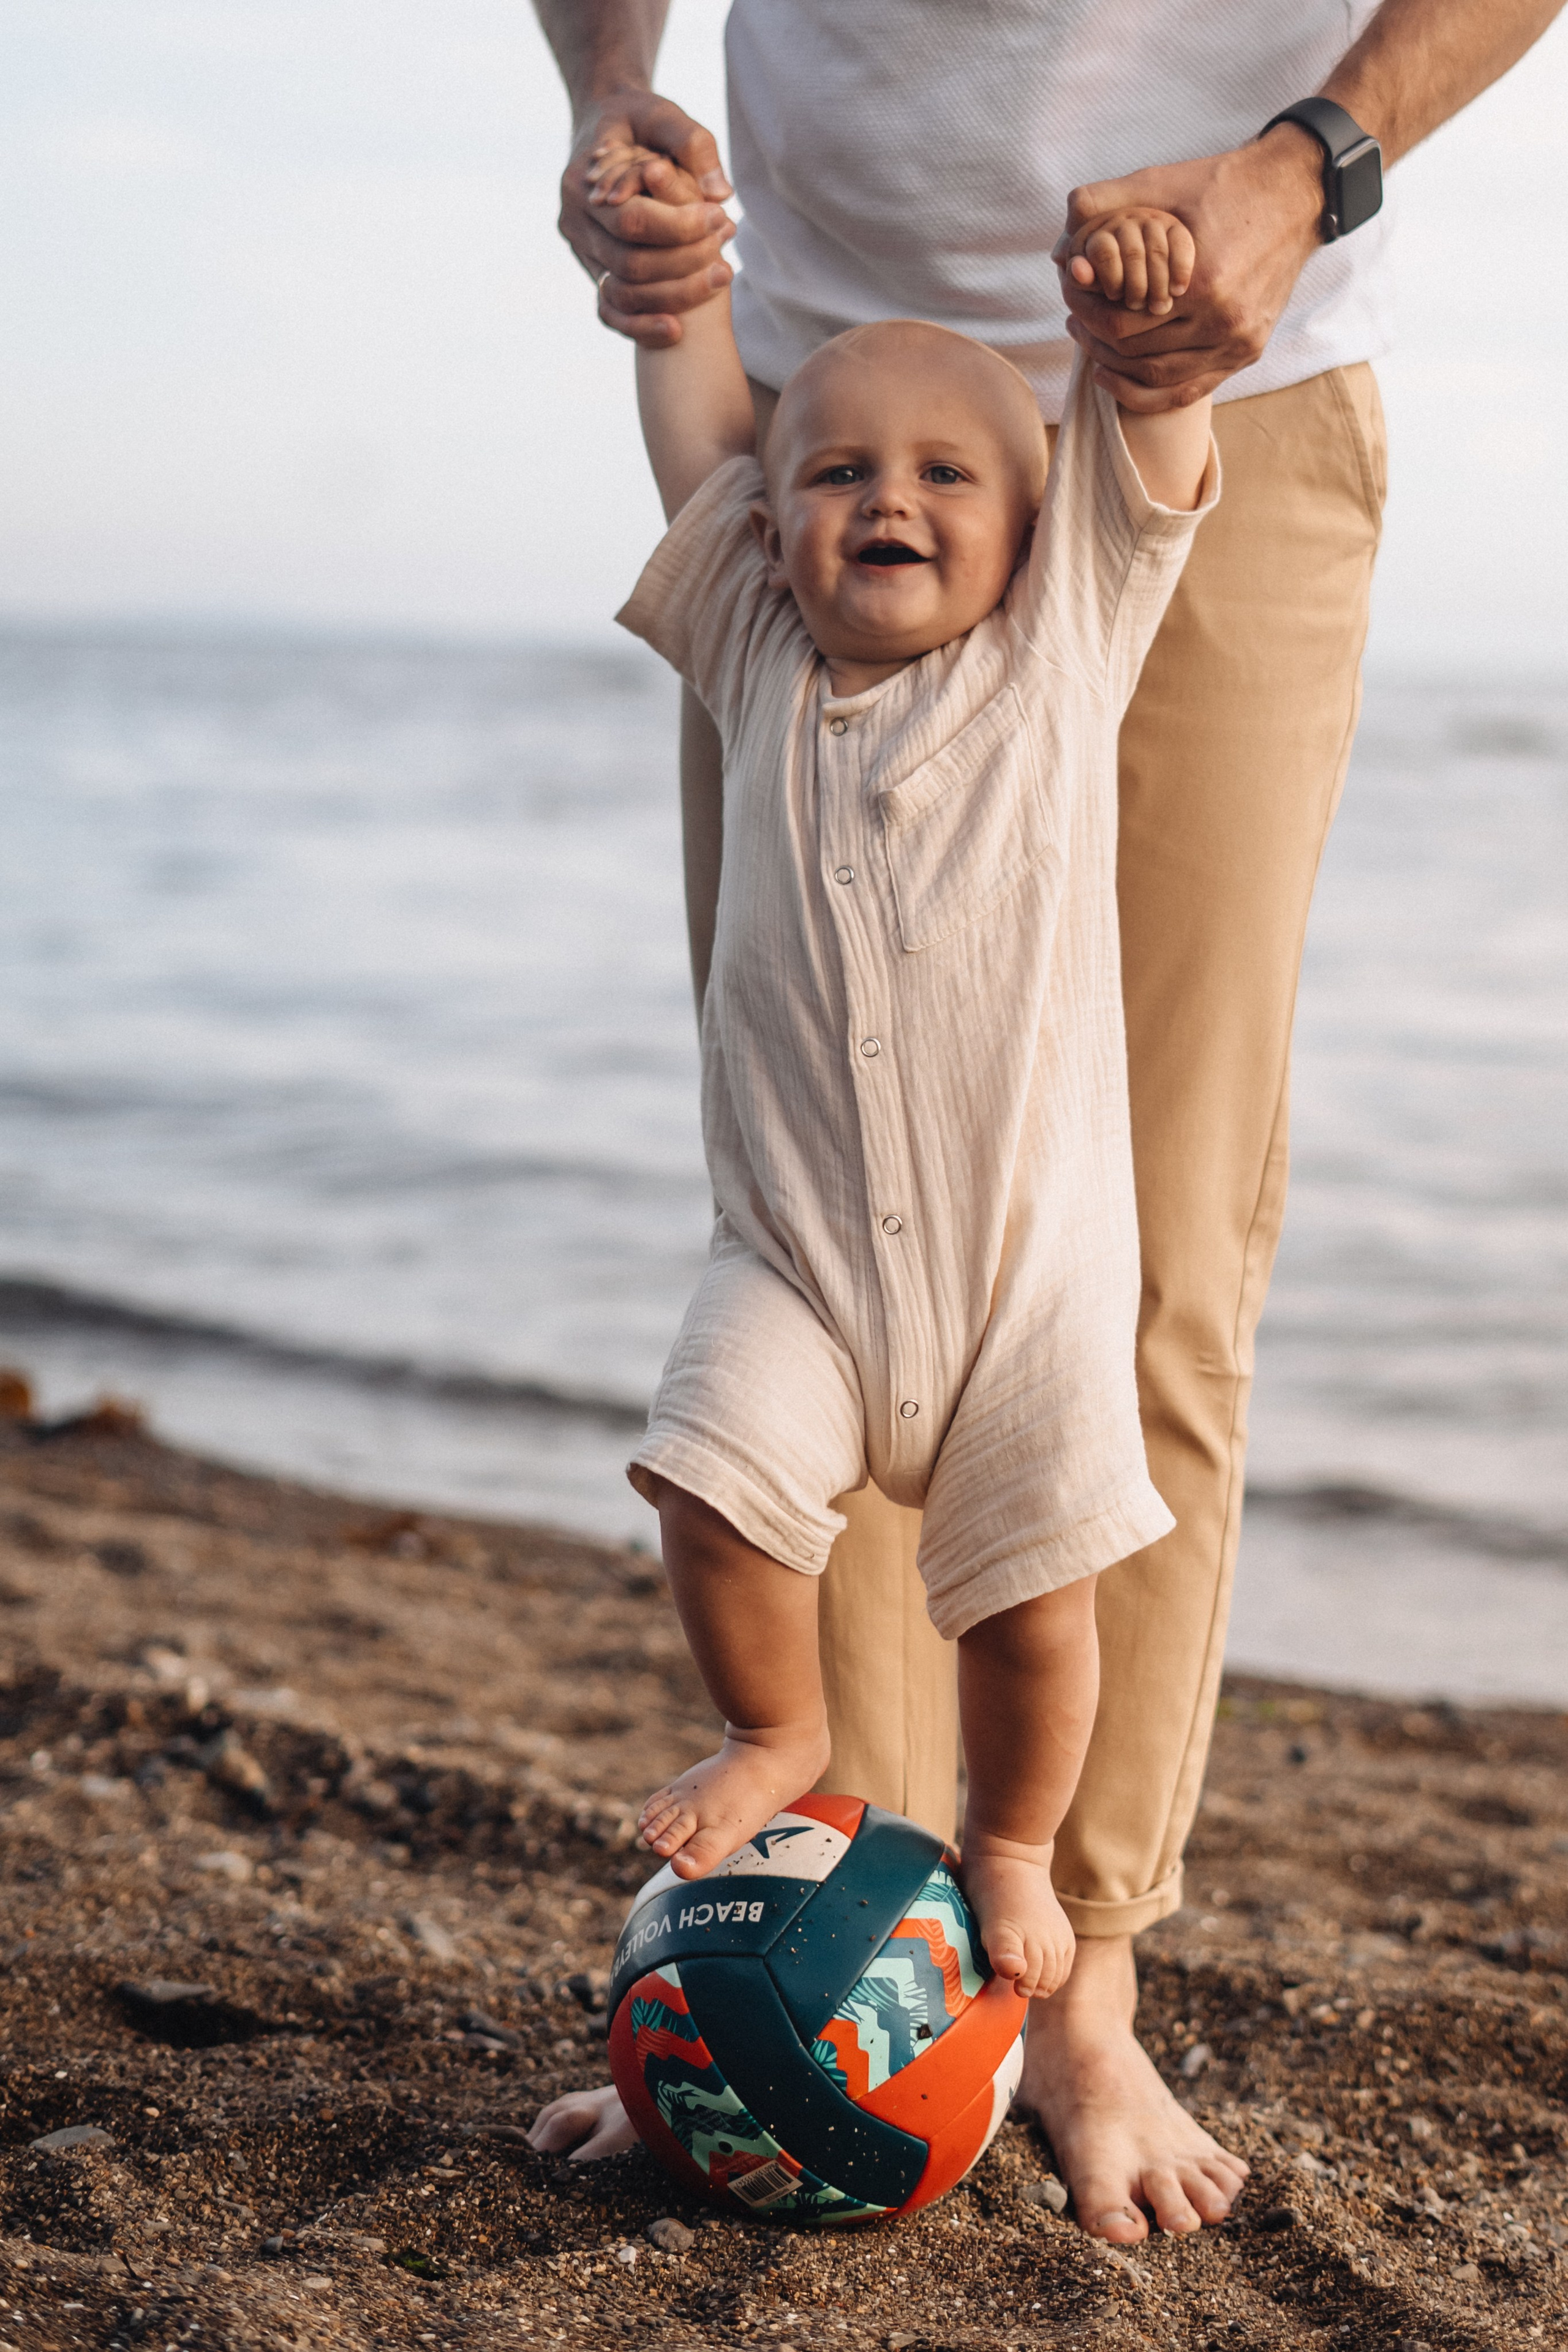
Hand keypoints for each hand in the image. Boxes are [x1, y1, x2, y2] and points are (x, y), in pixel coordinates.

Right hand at [559, 88, 735, 346]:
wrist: (605, 126)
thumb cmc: (639, 120)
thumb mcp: (664, 115)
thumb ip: (693, 144)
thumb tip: (720, 193)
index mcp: (584, 182)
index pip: (635, 221)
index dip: (681, 227)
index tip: (722, 219)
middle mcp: (574, 221)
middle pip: (630, 264)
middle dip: (685, 264)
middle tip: (727, 250)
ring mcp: (580, 251)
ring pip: (623, 293)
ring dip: (674, 295)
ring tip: (721, 276)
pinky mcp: (593, 270)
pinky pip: (611, 310)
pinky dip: (641, 325)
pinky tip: (676, 330)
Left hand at [1051, 125, 1325, 411]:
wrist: (1295, 193)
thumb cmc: (1224, 184)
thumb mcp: (1163, 181)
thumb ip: (1107, 201)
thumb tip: (1059, 246)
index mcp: (1202, 283)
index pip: (1120, 322)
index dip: (1085, 315)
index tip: (1068, 301)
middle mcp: (1223, 321)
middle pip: (1136, 353)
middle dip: (1096, 340)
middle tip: (1074, 323)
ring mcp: (1239, 342)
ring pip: (1158, 378)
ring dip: (1116, 367)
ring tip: (1093, 346)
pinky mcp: (1248, 352)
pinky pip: (1187, 391)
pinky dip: (1147, 393)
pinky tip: (1115, 377)